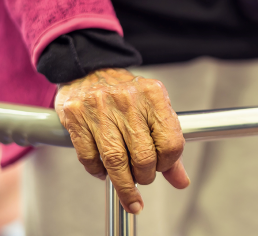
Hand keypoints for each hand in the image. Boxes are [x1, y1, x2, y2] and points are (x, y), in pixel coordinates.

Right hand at [55, 68, 188, 213]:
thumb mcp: (153, 111)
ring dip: (123, 184)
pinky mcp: (76, 115)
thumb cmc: (126, 95)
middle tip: (142, 177)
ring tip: (128, 189)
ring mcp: (99, 107)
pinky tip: (104, 171)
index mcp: (153, 96)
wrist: (89, 69)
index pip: (170, 143)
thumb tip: (181, 181)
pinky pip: (89, 158)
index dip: (168, 164)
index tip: (162, 167)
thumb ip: (168, 146)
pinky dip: (98, 172)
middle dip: (145, 176)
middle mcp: (128, 100)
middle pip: (143, 157)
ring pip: (115, 161)